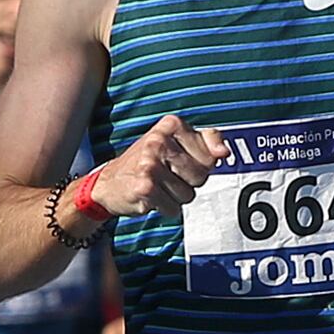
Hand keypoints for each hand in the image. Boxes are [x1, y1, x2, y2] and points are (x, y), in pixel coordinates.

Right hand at [88, 114, 224, 215]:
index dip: (200, 165)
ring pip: (188, 195)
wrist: (108, 182)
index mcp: (171, 125)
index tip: (182, 162)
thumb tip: (224, 153)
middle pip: (201, 176)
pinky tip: (151, 197)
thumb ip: (207, 140)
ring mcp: (150, 164)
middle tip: (168, 176)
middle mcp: (159, 141)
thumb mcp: (177, 141)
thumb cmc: (148, 161)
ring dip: (176, 196)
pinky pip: (174, 208)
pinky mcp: (145, 187)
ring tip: (159, 186)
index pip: (210, 156)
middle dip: (189, 182)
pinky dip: (165, 208)